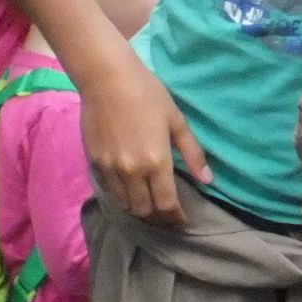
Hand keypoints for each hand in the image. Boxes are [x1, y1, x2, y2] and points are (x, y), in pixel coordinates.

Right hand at [80, 51, 210, 226]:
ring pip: (124, 203)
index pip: (166, 203)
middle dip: (158, 217)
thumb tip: (208, 180)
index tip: (182, 222)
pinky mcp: (93, 162)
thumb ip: (192, 153)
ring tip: (149, 205)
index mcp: (156, 161)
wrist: (107, 79)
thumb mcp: (177, 121)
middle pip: (144, 209)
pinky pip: (108, 190)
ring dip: (138, 208)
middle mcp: (132, 171)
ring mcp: (109, 168)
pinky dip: (119, 196)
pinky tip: (128, 191)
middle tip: (167, 215)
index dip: (175, 217)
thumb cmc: (148, 95)